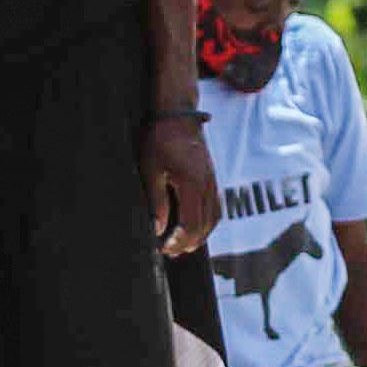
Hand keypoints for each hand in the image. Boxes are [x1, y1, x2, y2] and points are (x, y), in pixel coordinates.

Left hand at [144, 109, 216, 253]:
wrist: (178, 115)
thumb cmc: (160, 139)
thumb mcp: (151, 169)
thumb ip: (157, 201)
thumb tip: (158, 229)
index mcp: (192, 183)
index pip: (191, 225)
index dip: (179, 242)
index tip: (163, 248)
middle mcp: (207, 184)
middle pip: (205, 226)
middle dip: (188, 243)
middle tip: (169, 251)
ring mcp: (212, 181)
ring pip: (214, 218)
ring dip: (199, 235)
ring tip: (181, 244)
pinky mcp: (212, 178)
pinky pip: (215, 207)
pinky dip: (206, 223)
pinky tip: (193, 226)